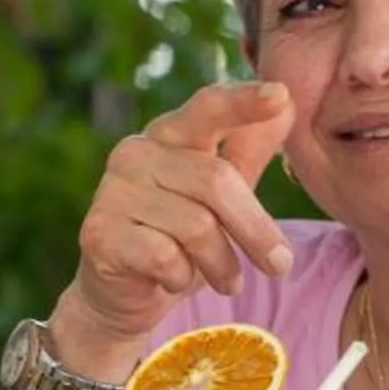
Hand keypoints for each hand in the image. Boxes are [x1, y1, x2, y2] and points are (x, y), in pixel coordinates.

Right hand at [55, 81, 297, 357]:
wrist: (123, 294)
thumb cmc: (178, 239)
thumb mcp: (220, 196)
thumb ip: (248, 151)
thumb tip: (288, 104)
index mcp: (169, 134)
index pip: (208, 108)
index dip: (243, 102)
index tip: (280, 95)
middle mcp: (136, 153)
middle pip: (216, 180)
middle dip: (255, 229)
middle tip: (280, 265)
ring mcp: (113, 191)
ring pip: (196, 226)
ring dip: (222, 264)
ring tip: (227, 281)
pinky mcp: (100, 233)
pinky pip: (166, 257)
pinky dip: (183, 277)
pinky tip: (177, 281)